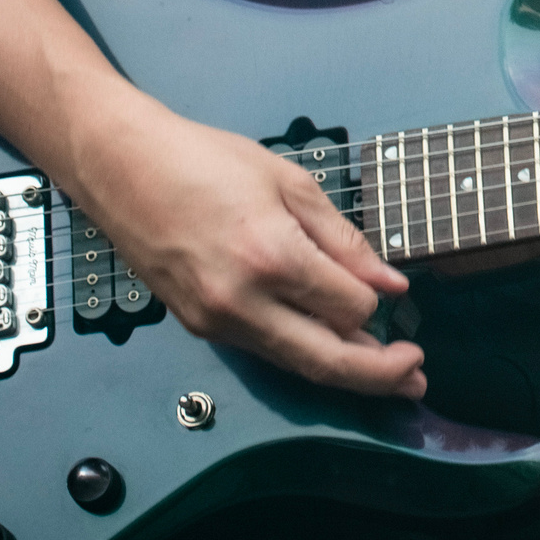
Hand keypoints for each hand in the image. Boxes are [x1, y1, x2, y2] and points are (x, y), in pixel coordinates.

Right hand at [74, 97, 426, 396]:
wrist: (122, 167)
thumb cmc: (204, 160)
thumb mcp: (288, 182)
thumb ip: (343, 240)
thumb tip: (391, 285)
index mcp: (272, 257)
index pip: (350, 308)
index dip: (377, 302)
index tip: (392, 291)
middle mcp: (243, 302)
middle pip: (326, 362)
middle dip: (379, 376)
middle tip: (418, 378)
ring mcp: (216, 321)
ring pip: (295, 365)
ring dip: (345, 372)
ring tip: (389, 374)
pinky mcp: (199, 327)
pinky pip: (265, 350)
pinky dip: (303, 352)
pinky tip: (329, 345)